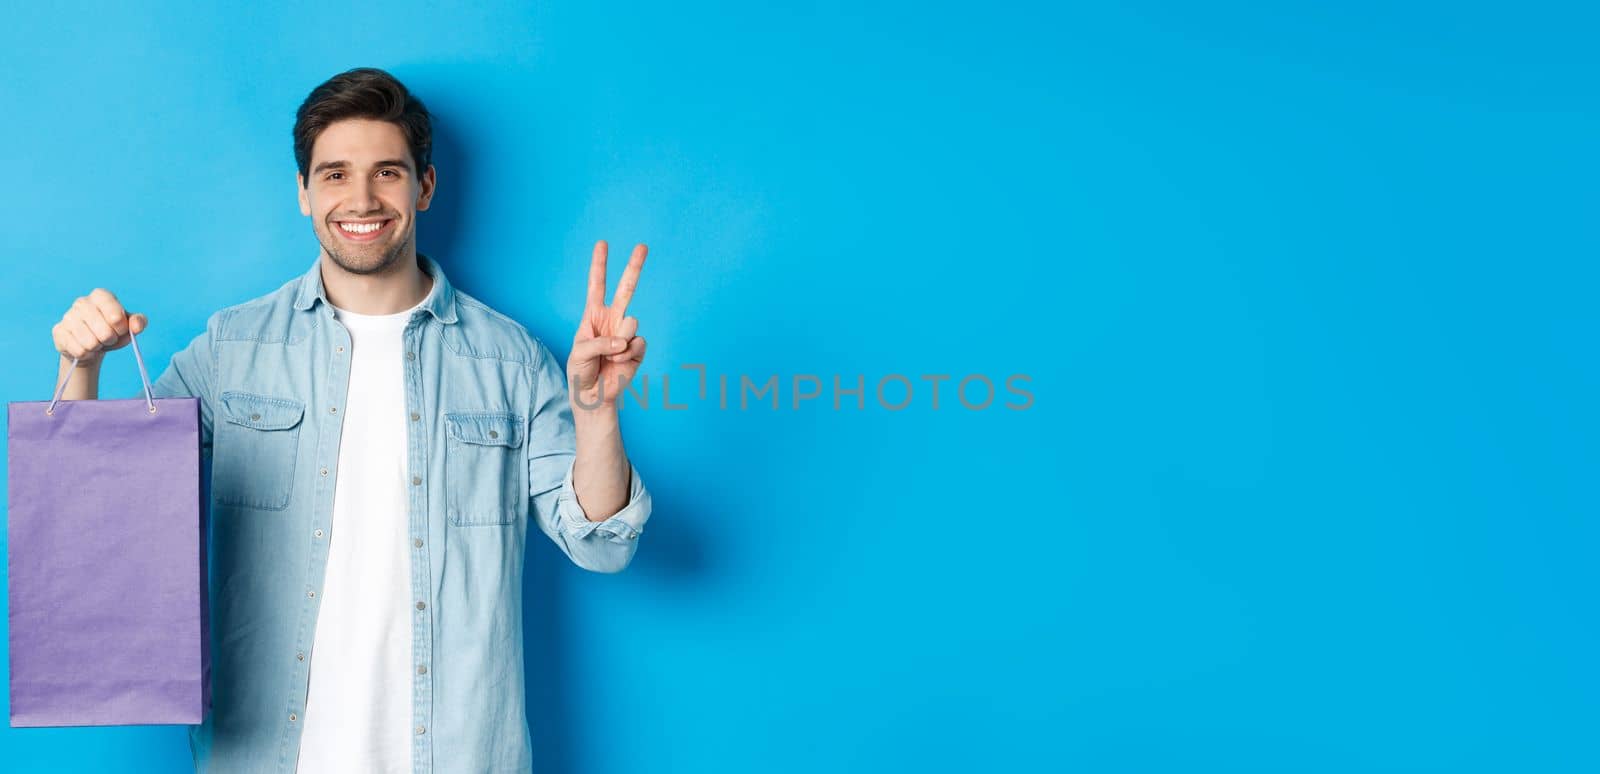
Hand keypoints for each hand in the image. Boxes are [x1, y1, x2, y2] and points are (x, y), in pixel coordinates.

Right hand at [53, 288, 147, 367]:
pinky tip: (85, 347)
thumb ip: (138, 322)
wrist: (92, 344)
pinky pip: (79, 350)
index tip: (120, 328)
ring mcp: (68, 316)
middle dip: (110, 339)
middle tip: (108, 337)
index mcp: (101, 296)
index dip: (121, 327)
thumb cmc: (113, 330)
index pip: (116, 316)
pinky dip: (86, 354)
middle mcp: (82, 302)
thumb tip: (137, 326)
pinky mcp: (59, 331)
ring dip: (98, 347)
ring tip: (96, 341)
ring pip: (90, 343)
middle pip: (105, 332)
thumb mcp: (129, 325)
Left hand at [569, 240, 647, 409]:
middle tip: (642, 246)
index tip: (602, 243)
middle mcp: (612, 319)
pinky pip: (638, 343)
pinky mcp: (638, 349)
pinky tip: (619, 362)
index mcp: (594, 315)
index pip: (597, 285)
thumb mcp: (580, 352)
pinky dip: (627, 354)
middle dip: (634, 267)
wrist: (593, 396)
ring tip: (610, 355)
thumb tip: (624, 339)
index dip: (599, 265)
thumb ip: (600, 342)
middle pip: (626, 288)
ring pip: (631, 322)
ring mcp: (626, 333)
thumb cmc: (580, 371)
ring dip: (619, 341)